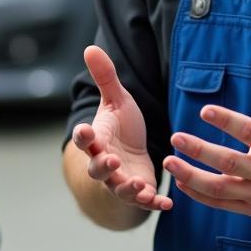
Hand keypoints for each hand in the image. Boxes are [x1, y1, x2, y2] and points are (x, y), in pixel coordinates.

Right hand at [70, 45, 171, 211]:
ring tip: (139, 185)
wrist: (129, 156)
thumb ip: (106, 78)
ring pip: (119, 188)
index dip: (83, 136)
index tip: (85, 131)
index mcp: (97, 138)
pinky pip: (143, 201)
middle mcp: (104, 162)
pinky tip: (166, 203)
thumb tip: (90, 47)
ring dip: (128, 188)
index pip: (84, 138)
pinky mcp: (139, 192)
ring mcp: (120, 180)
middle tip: (112, 160)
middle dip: (103, 166)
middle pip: (97, 168)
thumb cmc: (120, 126)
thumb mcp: (116, 100)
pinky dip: (153, 203)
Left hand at [162, 59, 250, 223]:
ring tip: (169, 163)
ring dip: (192, 176)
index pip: (249, 132)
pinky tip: (181, 183)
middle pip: (228, 162)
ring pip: (220, 187)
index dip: (226, 121)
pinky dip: (200, 195)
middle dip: (199, 150)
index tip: (205, 110)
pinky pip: (222, 204)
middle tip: (176, 137)